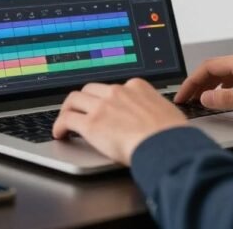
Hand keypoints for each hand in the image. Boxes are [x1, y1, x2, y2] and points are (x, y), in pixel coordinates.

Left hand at [52, 79, 186, 164]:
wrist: (167, 144)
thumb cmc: (172, 135)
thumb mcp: (166, 112)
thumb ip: (153, 110)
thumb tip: (154, 119)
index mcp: (137, 87)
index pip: (114, 87)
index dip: (105, 98)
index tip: (103, 105)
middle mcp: (118, 91)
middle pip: (91, 89)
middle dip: (84, 100)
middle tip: (80, 110)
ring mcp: (103, 105)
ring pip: (75, 98)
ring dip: (68, 109)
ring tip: (65, 120)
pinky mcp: (91, 123)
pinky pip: (67, 119)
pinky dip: (60, 125)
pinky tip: (60, 134)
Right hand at [175, 51, 232, 120]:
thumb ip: (228, 101)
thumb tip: (206, 98)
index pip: (209, 67)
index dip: (192, 82)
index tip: (183, 95)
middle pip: (216, 69)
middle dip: (199, 84)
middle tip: (188, 99)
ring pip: (227, 73)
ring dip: (212, 86)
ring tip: (202, 100)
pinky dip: (226, 87)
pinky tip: (225, 97)